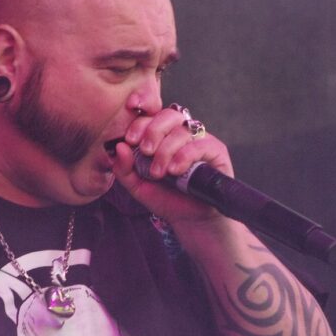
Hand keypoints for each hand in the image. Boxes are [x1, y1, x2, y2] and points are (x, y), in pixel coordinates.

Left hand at [112, 106, 233, 227]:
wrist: (190, 220)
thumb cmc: (166, 199)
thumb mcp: (138, 186)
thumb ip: (124, 168)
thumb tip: (119, 146)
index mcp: (162, 137)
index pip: (151, 116)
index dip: (139, 123)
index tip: (130, 140)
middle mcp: (182, 134)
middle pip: (168, 115)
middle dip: (153, 131)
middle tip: (146, 151)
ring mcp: (200, 140)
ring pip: (182, 130)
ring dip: (166, 150)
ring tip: (159, 173)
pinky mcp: (216, 150)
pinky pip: (200, 144)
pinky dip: (184, 156)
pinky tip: (175, 171)